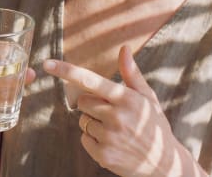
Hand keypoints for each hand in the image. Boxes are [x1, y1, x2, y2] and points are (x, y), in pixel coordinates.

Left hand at [43, 46, 201, 176]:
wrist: (164, 163)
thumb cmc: (153, 124)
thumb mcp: (147, 97)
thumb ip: (131, 73)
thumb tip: (124, 48)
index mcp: (126, 98)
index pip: (90, 80)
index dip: (67, 71)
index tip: (47, 63)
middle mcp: (116, 116)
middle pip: (82, 100)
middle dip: (92, 103)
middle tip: (112, 112)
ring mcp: (109, 137)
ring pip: (82, 120)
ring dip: (93, 122)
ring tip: (116, 130)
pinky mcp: (103, 155)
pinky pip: (84, 138)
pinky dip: (93, 139)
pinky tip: (112, 143)